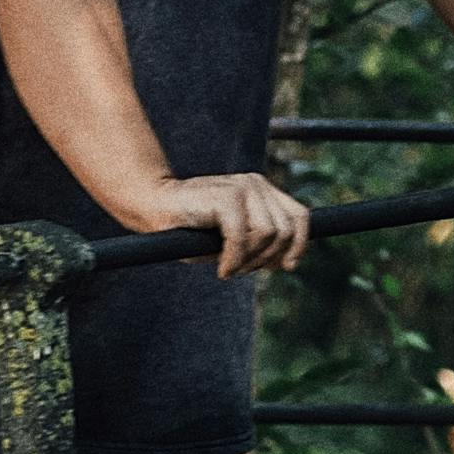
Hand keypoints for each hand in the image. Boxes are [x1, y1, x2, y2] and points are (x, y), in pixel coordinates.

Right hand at [133, 171, 311, 277]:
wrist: (154, 207)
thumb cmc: (192, 228)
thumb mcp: (234, 238)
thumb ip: (261, 243)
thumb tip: (289, 262)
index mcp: (262, 191)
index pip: (300, 218)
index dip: (298, 245)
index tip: (284, 267)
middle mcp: (256, 184)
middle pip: (285, 231)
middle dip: (266, 259)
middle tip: (241, 269)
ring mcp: (243, 187)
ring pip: (269, 235)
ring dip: (250, 261)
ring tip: (229, 267)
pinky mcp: (228, 196)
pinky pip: (244, 237)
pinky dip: (234, 259)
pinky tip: (222, 268)